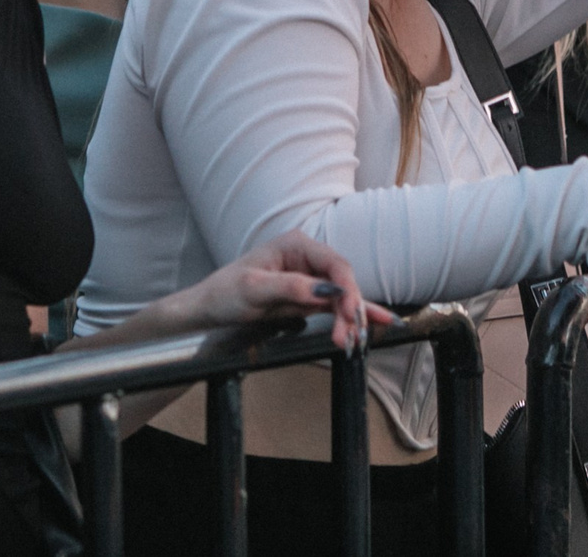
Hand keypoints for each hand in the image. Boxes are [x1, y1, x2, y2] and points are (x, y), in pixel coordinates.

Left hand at [171, 232, 392, 353]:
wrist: (209, 309)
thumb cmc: (226, 292)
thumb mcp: (254, 289)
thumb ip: (290, 287)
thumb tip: (324, 290)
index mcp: (296, 245)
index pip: (335, 264)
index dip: (347, 289)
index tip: (349, 314)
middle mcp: (307, 258)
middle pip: (343, 281)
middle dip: (350, 309)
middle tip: (349, 336)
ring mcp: (309, 278)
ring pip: (342, 297)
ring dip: (350, 320)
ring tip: (351, 342)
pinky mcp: (308, 298)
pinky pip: (336, 306)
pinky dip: (352, 317)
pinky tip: (378, 323)